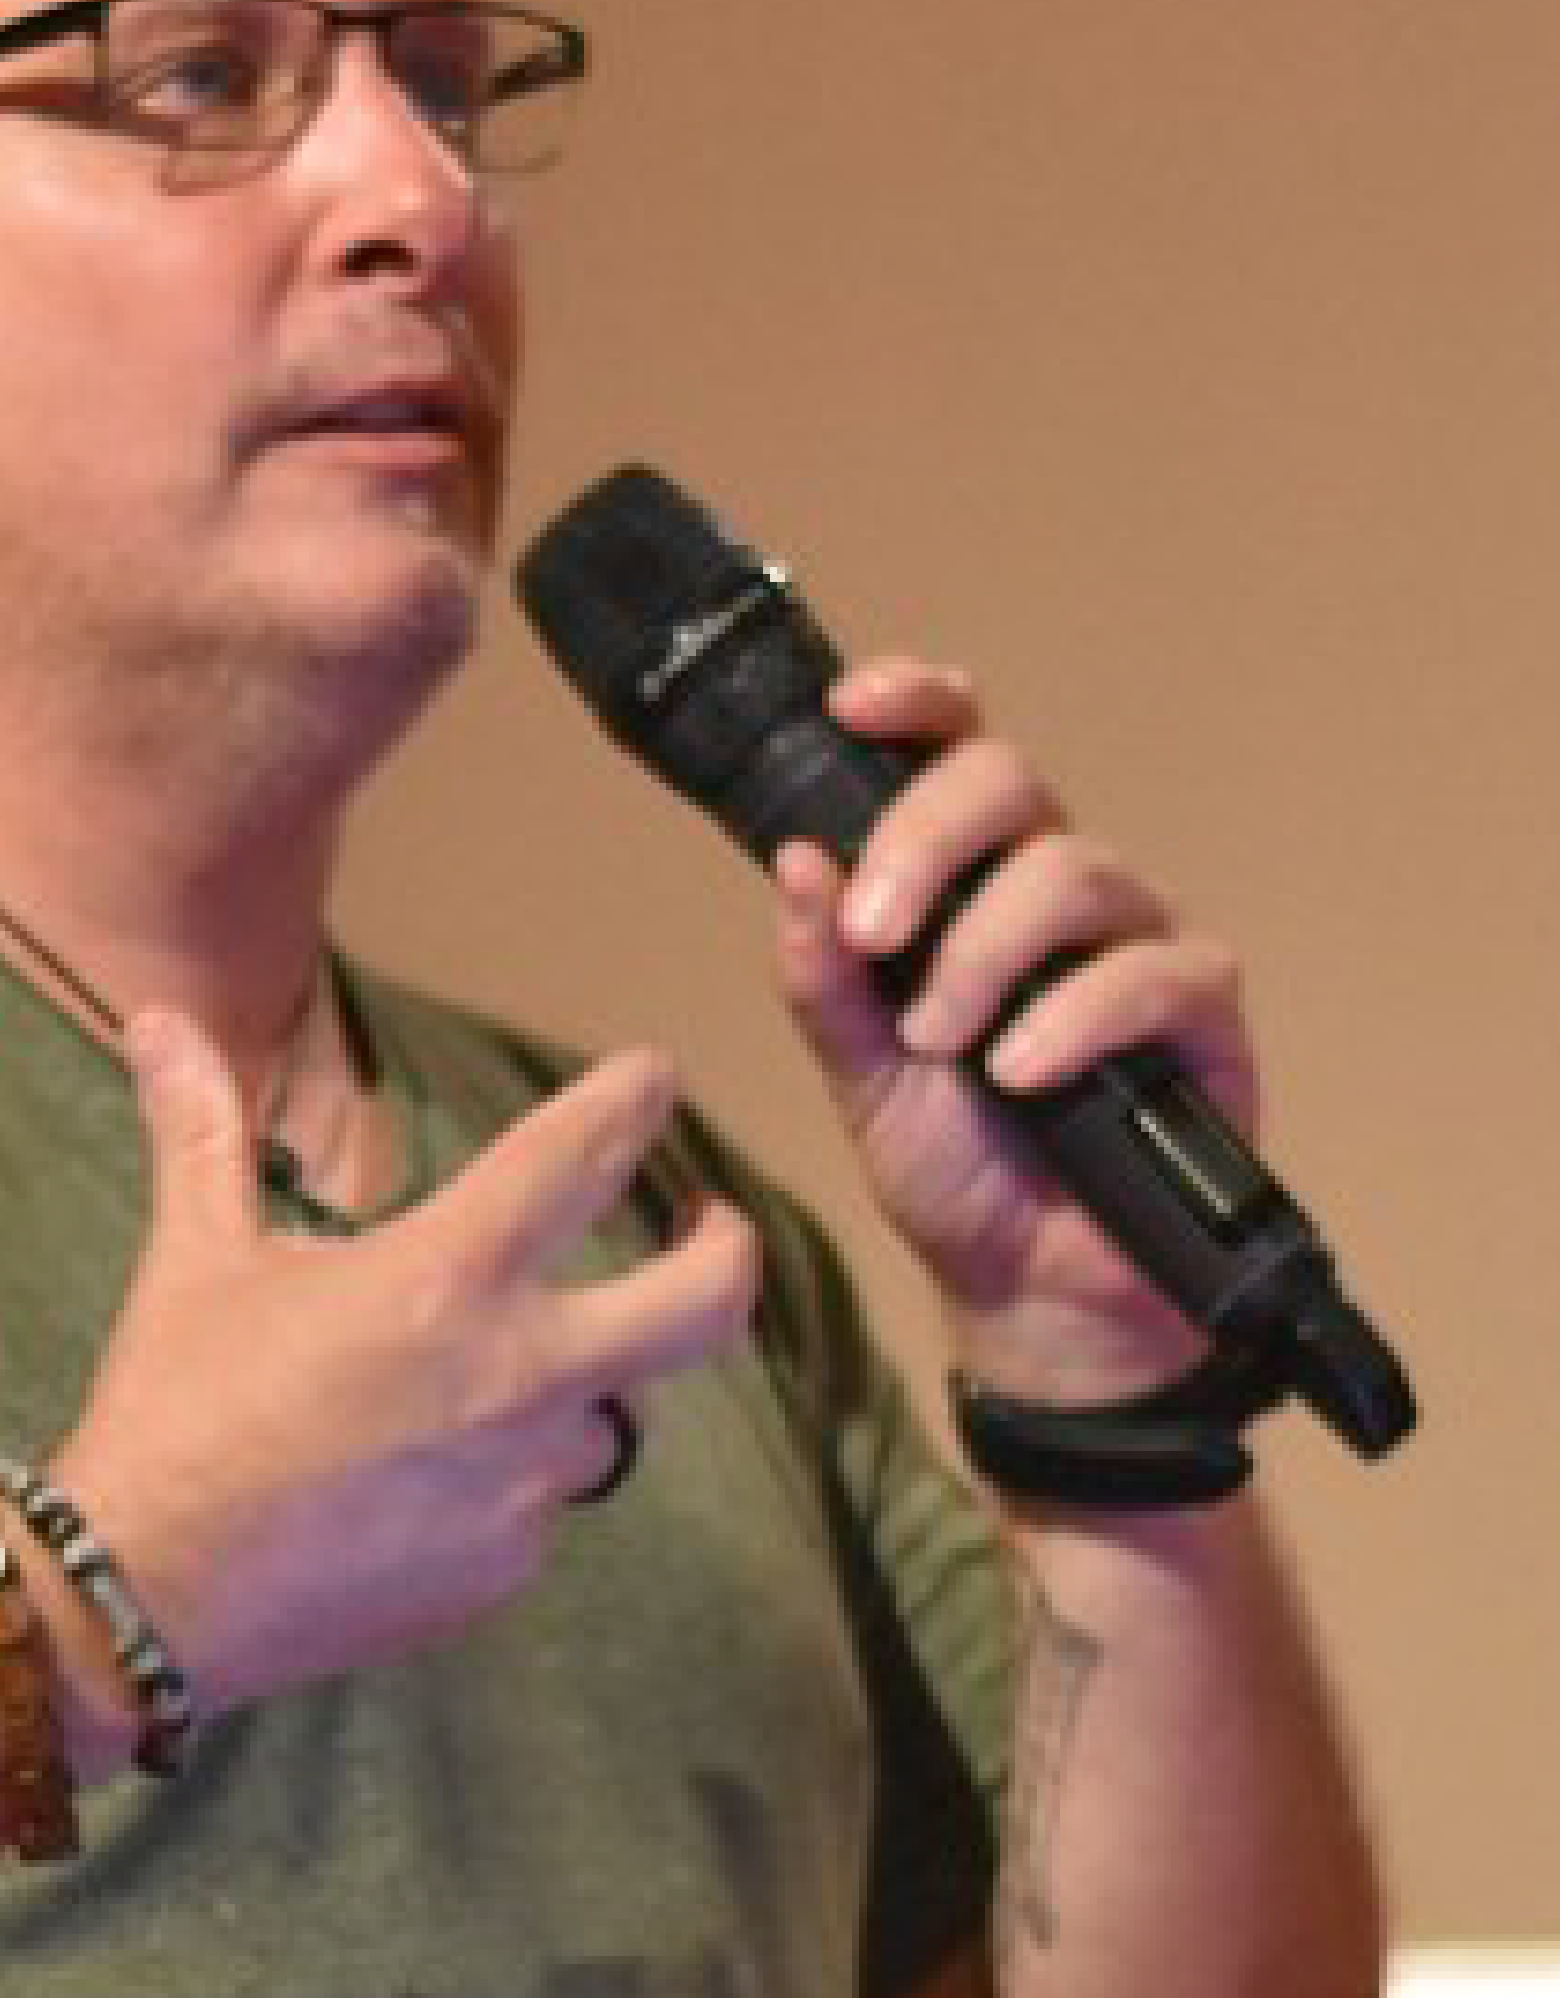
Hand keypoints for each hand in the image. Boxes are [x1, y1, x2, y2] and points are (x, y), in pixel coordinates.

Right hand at [51, 1007, 760, 1714]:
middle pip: (703, 1305)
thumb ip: (205, 1136)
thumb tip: (160, 1023)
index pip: (583, 1154)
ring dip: (577, 1389)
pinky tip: (425, 1485)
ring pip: (608, 1420)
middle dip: (729, 1251)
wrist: (143, 1595)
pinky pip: (537, 1511)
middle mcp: (517, 1375)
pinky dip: (501, 1484)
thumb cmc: (172, 1411)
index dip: (632, 1100)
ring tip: (506, 1380)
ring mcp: (522, 1485)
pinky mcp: (500, 1569)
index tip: (652, 1079)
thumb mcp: (195, 1262)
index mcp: (447, 1275)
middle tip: (715, 1229)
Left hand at [771, 659, 1262, 1402]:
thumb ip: (824, 979)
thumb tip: (794, 860)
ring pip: (1073, 871)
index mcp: (970, 884)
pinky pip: (1150, 973)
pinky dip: (1072, 1016)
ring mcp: (1137, 942)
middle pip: (1011, 781)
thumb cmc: (955, 1171)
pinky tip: (1019, 1072)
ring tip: (937, 1040)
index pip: (956, 752)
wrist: (1029, 1293)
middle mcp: (1057, 891)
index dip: (914, 704)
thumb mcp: (859, 1077)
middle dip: (926, 842)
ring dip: (985, 951)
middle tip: (873, 934)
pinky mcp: (1203, 1013)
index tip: (849, 708)